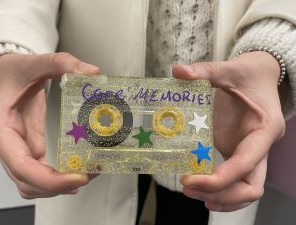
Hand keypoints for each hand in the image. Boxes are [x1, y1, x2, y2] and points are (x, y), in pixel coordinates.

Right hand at [0, 53, 99, 198]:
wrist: (4, 75)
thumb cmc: (15, 71)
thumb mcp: (36, 62)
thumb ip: (62, 63)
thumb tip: (92, 72)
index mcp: (0, 127)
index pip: (20, 166)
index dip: (49, 179)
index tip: (78, 178)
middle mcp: (4, 145)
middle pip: (26, 181)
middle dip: (58, 186)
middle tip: (90, 176)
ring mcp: (14, 150)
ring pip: (31, 184)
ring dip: (57, 187)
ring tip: (88, 176)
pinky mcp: (26, 149)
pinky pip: (38, 173)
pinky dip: (56, 180)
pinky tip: (76, 177)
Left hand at [173, 51, 285, 211]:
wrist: (260, 75)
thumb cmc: (248, 73)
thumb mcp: (229, 68)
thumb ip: (206, 70)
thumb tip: (178, 70)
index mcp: (264, 129)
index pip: (246, 163)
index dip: (221, 178)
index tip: (190, 180)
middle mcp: (260, 146)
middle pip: (251, 186)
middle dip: (222, 194)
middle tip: (188, 188)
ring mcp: (250, 152)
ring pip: (246, 189)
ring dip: (221, 198)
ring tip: (190, 192)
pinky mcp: (238, 152)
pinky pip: (235, 180)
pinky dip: (220, 191)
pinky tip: (200, 190)